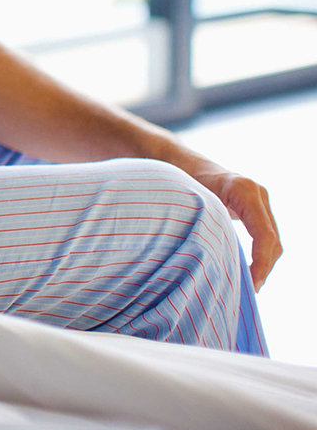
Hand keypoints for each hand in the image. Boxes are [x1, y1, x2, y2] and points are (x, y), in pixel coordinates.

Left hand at [169, 151, 281, 291]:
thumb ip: (208, 228)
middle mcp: (256, 192)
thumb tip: (216, 265)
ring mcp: (258, 198)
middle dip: (264, 267)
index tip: (252, 284)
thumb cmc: (182, 181)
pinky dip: (260, 254)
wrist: (180, 162)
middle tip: (250, 290)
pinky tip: (249, 269)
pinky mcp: (255, 206)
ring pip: (272, 240)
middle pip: (272, 240)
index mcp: (243, 190)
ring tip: (249, 284)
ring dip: (264, 263)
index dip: (261, 263)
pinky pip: (265, 234)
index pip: (264, 234)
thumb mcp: (194, 204)